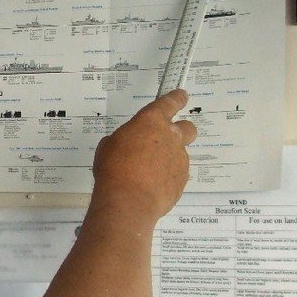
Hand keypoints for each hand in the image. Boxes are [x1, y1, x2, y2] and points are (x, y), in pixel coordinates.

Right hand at [90, 89, 196, 222]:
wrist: (128, 200)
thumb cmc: (113, 168)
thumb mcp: (108, 146)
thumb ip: (124, 139)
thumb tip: (127, 145)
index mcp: (151, 121)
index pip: (170, 102)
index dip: (177, 98)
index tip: (182, 95)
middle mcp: (171, 136)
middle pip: (188, 127)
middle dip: (181, 131)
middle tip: (167, 140)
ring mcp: (179, 159)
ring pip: (180, 153)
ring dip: (169, 158)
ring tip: (149, 172)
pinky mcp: (182, 179)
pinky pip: (177, 173)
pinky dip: (168, 176)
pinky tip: (152, 186)